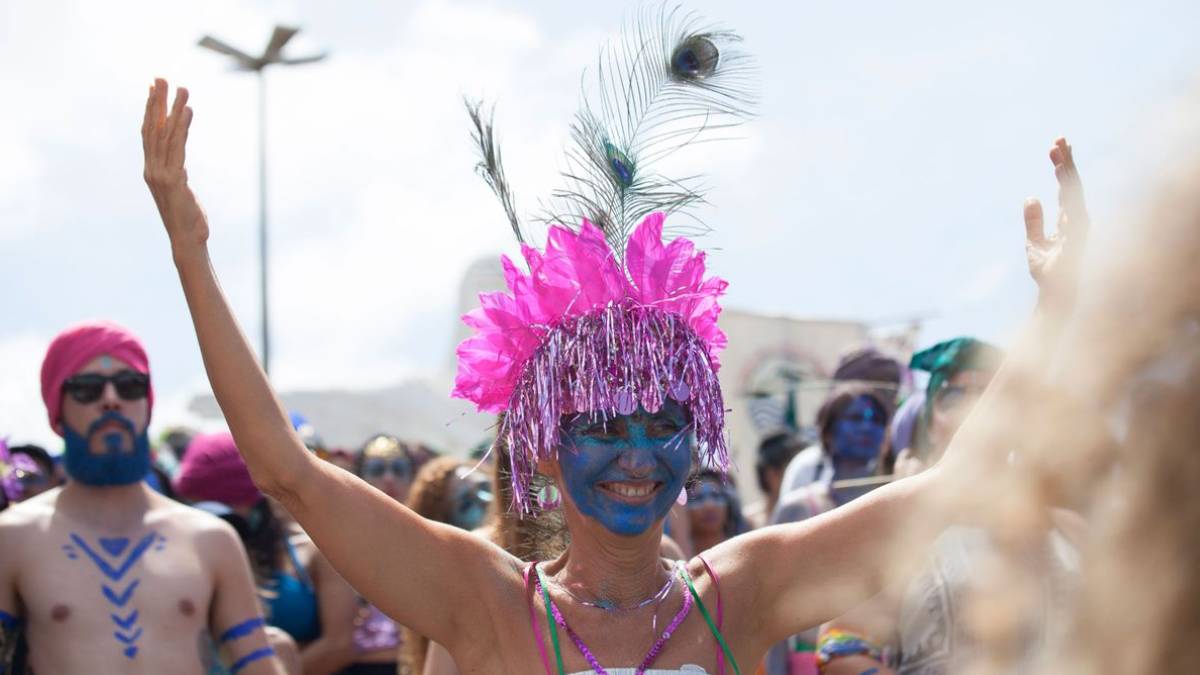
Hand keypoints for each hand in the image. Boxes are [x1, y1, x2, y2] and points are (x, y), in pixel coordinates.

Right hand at [142, 78, 208, 254]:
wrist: (187, 241)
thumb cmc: (187, 219)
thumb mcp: (181, 190)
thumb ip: (177, 174)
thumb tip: (180, 164)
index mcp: (152, 170)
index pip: (148, 134)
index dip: (150, 110)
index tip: (153, 89)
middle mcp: (152, 169)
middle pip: (153, 129)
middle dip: (157, 102)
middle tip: (161, 78)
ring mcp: (161, 174)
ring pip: (165, 135)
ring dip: (173, 110)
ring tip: (181, 89)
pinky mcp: (174, 180)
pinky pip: (179, 148)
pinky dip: (182, 127)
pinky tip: (188, 111)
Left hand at [1024, 137, 1089, 310]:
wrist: (1053, 296)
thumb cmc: (1048, 273)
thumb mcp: (1034, 243)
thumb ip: (1033, 221)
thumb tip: (1030, 198)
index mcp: (1069, 219)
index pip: (1066, 188)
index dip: (1061, 168)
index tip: (1053, 146)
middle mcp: (1078, 220)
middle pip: (1073, 185)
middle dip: (1067, 161)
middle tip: (1059, 138)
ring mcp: (1079, 228)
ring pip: (1074, 193)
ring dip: (1067, 173)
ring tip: (1059, 152)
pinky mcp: (1077, 238)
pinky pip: (1073, 211)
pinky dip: (1069, 195)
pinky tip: (1063, 180)